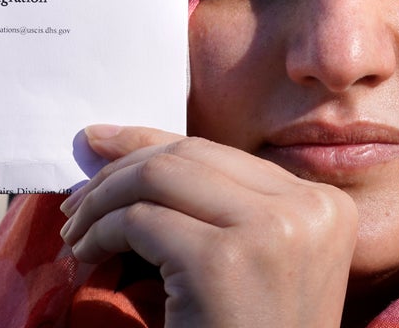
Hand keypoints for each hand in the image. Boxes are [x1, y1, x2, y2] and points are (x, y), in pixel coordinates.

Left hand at [60, 125, 357, 326]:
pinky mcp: (223, 262)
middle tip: (76, 203)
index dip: (146, 147)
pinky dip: (101, 232)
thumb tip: (100, 136)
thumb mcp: (237, 256)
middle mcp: (308, 209)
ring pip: (159, 176)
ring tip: (77, 231)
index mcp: (322, 205)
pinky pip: (140, 221)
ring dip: (102, 200)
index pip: (214, 153)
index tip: (96, 146)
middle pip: (186, 155)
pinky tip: (87, 255)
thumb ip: (192, 194)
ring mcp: (272, 232)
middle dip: (118, 172)